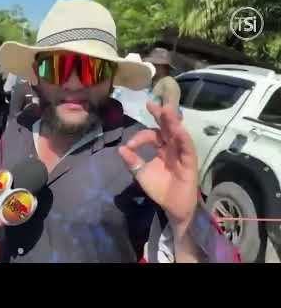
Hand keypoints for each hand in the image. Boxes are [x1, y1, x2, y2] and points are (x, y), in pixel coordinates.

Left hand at [118, 101, 197, 233]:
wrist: (172, 207)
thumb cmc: (159, 189)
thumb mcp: (140, 174)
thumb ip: (132, 161)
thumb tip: (120, 148)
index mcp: (161, 148)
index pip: (152, 135)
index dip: (140, 137)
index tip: (129, 145)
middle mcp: (172, 147)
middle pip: (167, 128)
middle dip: (160, 115)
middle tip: (151, 104)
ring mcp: (182, 153)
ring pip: (178, 134)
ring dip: (172, 122)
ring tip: (166, 110)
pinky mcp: (190, 161)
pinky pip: (187, 148)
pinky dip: (183, 138)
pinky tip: (178, 130)